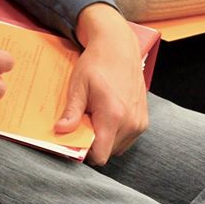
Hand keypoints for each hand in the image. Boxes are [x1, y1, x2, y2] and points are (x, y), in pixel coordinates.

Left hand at [54, 4, 147, 164]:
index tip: (76, 140)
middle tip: (84, 122)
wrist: (119, 47)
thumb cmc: (97, 64)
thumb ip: (71, 111)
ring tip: (95, 116)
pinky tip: (106, 115)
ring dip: (104, 138)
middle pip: (108, 152)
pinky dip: (114, 133)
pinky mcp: (143, 120)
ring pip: (117, 147)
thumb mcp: (78, 86)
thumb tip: (61, 131)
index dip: (85, 152)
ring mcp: (140, 123)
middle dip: (94, 143)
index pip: (101, 155)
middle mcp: (131, 123)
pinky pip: (126, 139)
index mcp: (113, 116)